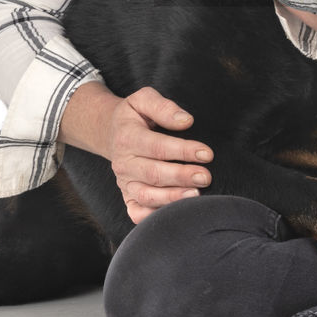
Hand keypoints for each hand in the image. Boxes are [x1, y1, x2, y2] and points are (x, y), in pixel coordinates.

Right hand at [103, 87, 213, 223]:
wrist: (110, 133)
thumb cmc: (133, 116)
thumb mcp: (142, 100)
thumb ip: (163, 106)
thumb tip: (186, 120)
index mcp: (128, 137)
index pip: (158, 146)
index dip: (183, 151)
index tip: (206, 153)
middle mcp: (124, 163)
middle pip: (154, 173)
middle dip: (181, 176)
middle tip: (205, 177)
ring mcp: (124, 182)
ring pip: (146, 196)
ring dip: (171, 198)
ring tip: (195, 196)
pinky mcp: (127, 196)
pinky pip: (137, 212)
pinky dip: (152, 217)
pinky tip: (174, 214)